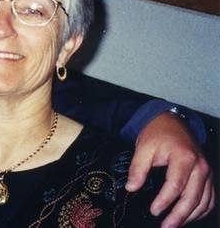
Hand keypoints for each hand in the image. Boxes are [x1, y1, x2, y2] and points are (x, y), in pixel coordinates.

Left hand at [127, 112, 214, 226]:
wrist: (172, 123)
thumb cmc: (157, 135)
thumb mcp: (143, 147)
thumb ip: (137, 168)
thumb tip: (131, 188)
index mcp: (184, 157)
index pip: (176, 185)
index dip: (165, 201)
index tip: (154, 211)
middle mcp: (201, 166)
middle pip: (193, 197)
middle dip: (179, 215)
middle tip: (166, 227)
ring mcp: (207, 172)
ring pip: (204, 201)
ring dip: (190, 216)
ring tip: (173, 225)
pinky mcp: (208, 177)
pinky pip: (209, 198)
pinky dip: (201, 210)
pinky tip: (188, 218)